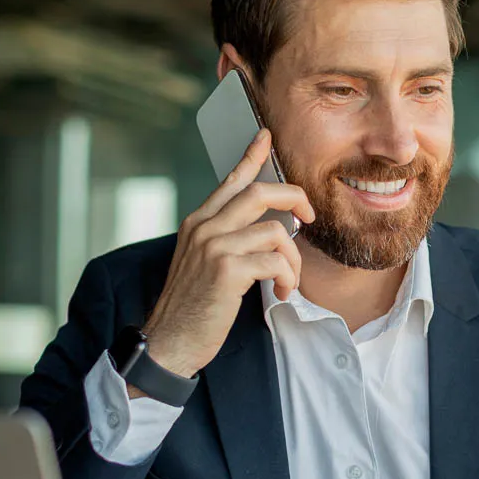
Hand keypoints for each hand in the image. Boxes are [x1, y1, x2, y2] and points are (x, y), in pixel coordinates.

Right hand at [140, 130, 314, 380]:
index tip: (265, 137)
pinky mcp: (226, 270)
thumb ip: (226, 239)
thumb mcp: (202, 263)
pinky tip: (281, 293)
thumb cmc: (192, 307)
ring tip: (288, 282)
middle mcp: (204, 228)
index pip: (230, 181)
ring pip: (275, 231)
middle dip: (294, 199)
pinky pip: (275, 261)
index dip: (251, 157)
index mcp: (198, 222)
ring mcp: (214, 247)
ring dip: (292, 260)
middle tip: (308, 217)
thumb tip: (268, 229)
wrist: (169, 341)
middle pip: (259, 193)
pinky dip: (287, 278)